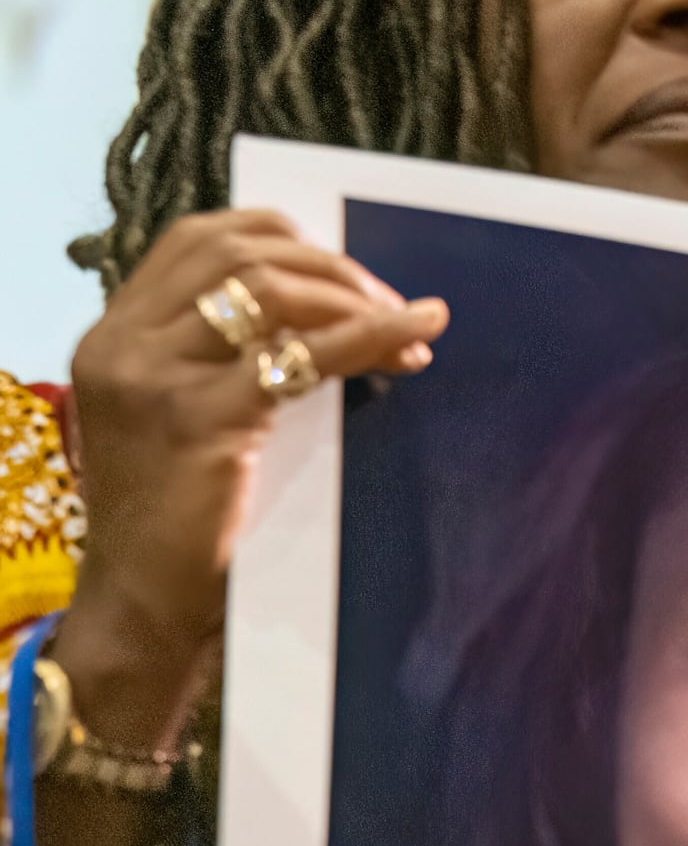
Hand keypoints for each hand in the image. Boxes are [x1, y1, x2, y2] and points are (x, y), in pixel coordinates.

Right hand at [65, 210, 445, 730]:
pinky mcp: (197, 418)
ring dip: (351, 297)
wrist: (142, 605)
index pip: (200, 240)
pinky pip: (297, 357)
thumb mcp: (185, 421)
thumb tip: (328, 316)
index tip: (349, 275)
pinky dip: (368, 336)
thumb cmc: (179, 523)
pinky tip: (414, 336)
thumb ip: (223, 362)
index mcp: (115, 334)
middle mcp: (122, 343)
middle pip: (237, 251)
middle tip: (391, 302)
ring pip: (267, 288)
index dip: (285, 241)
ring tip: (406, 327)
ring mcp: (153, 376)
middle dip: (328, 266)